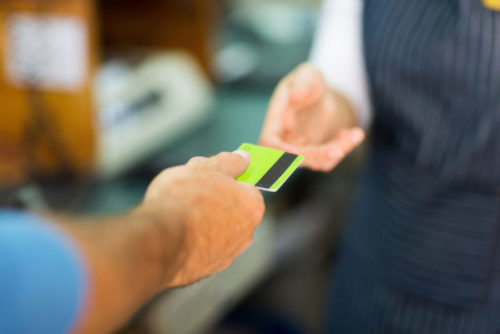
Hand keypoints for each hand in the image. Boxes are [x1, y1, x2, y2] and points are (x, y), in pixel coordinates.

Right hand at [142, 151, 264, 286]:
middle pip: (232, 208)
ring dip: (202, 218)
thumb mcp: (205, 168)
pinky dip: (192, 238)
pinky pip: (202, 247)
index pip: (246, 187)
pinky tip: (175, 229)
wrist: (158, 240)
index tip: (211, 174)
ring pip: (217, 228)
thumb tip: (242, 158)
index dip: (225, 177)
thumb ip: (228, 162)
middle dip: (213, 197)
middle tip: (189, 187)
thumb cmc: (183, 201)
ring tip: (177, 208)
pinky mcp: (207, 269)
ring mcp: (226, 254)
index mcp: (251, 206)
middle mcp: (245, 234)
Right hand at [259, 63, 364, 170]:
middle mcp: (283, 139)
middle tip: (340, 149)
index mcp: (274, 120)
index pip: (269, 144)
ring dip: (338, 151)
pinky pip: (328, 160)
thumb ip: (303, 84)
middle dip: (318, 156)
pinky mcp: (314, 155)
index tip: (305, 153)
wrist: (319, 93)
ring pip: (316, 162)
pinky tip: (352, 133)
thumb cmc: (308, 81)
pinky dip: (343, 149)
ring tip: (356, 133)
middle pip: (294, 159)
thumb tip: (295, 96)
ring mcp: (299, 150)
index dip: (283, 154)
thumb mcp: (307, 74)